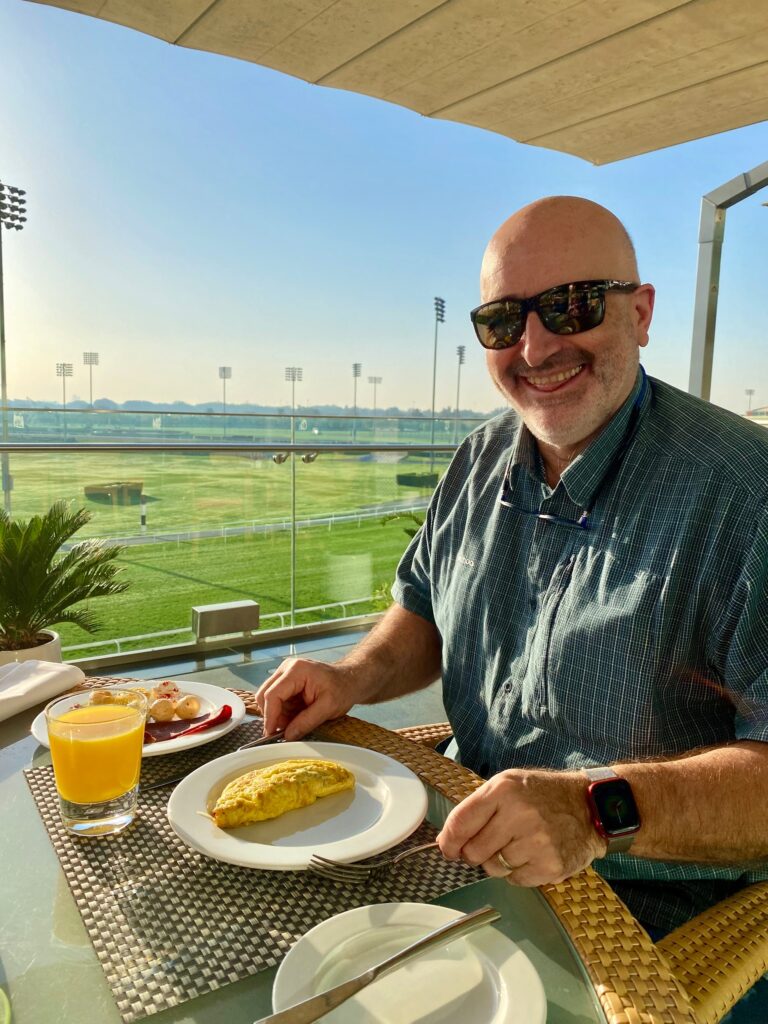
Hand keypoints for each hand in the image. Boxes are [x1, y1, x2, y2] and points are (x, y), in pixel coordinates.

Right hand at [255, 657, 356, 739]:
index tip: (271, 733)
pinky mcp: (286, 682)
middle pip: (265, 695)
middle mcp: (287, 669)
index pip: (273, 694)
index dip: (270, 716)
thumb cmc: (342, 688)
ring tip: (297, 722)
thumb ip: (306, 722)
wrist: (350, 680)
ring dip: (279, 715)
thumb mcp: (328, 707)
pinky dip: (284, 712)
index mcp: (296, 670)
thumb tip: (288, 736)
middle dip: (273, 716)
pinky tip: (298, 715)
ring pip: (269, 699)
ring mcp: (285, 674)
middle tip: (284, 731)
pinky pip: (277, 700)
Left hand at [437, 769, 606, 885]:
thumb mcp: (508, 785)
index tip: (448, 849)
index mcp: (504, 790)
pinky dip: (519, 872)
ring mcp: (537, 842)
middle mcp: (519, 814)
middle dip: (476, 853)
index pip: (460, 823)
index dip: (449, 841)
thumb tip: (447, 842)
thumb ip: (477, 809)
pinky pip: (516, 880)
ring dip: (499, 862)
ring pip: (493, 869)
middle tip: (492, 843)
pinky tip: (533, 854)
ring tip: (519, 844)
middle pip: (474, 852)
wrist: (591, 806)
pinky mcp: (551, 866)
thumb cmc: (543, 795)